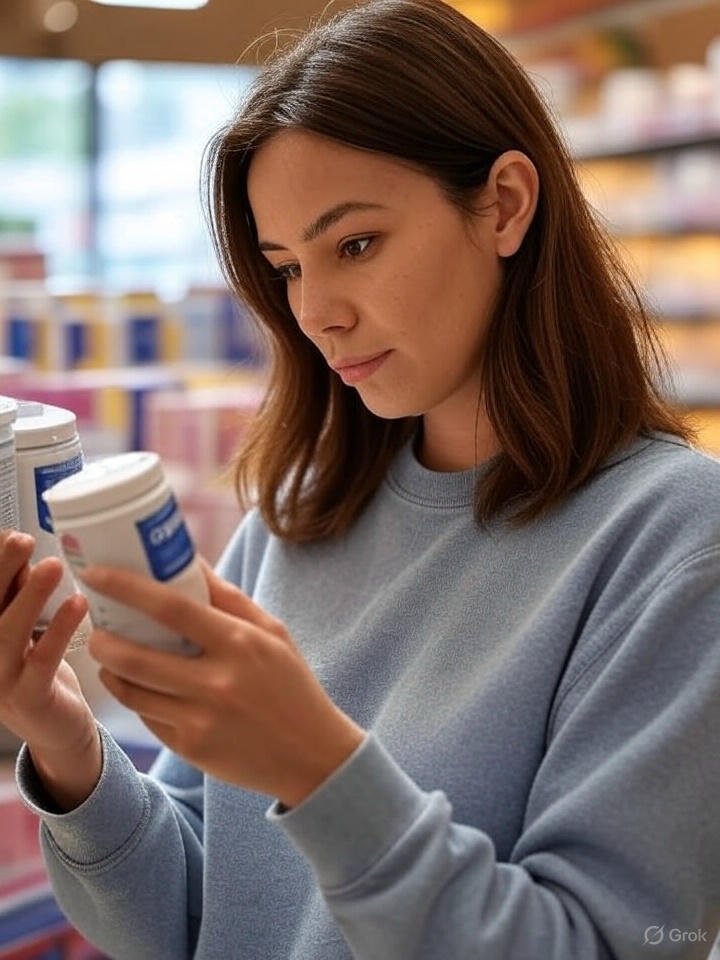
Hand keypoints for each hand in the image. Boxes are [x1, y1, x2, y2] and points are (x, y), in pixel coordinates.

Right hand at [0, 530, 100, 809]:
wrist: (61, 732)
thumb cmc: (41, 671)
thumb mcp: (26, 628)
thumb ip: (20, 594)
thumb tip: (19, 545)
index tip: (7, 533)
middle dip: (0, 572)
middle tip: (21, 540)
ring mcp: (0, 682)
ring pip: (7, 634)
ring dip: (30, 597)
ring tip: (51, 566)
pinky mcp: (30, 699)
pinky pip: (42, 661)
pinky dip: (57, 630)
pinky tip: (77, 605)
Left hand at [84, 560, 364, 806]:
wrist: (313, 757)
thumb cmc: (292, 684)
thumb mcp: (272, 632)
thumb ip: (229, 597)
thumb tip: (190, 561)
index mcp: (240, 644)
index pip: (171, 608)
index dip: (127, 588)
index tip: (97, 575)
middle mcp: (217, 683)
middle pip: (137, 656)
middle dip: (103, 639)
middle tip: (96, 627)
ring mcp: (201, 720)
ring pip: (133, 691)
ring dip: (110, 670)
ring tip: (108, 654)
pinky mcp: (192, 749)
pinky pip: (148, 718)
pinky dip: (136, 697)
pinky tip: (136, 685)